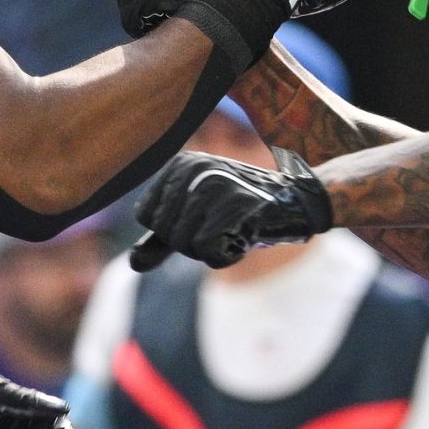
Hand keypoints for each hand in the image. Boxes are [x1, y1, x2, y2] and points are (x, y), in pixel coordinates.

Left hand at [130, 149, 332, 271]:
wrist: (295, 204)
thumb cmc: (242, 210)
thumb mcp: (196, 219)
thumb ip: (161, 239)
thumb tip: (133, 264)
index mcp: (180, 165)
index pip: (146, 216)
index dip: (172, 230)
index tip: (203, 216)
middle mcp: (194, 169)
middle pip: (167, 233)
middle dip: (193, 242)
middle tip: (224, 223)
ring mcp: (216, 185)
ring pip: (186, 246)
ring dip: (211, 250)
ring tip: (236, 228)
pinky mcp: (237, 206)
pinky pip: (210, 254)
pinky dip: (228, 256)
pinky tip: (246, 236)